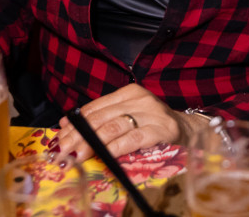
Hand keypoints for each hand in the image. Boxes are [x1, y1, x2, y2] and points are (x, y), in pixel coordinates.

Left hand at [54, 84, 200, 164]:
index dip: (74, 124)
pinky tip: (105, 154)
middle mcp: (139, 99)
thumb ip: (100, 118)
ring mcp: (151, 113)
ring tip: (78, 155)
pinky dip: (116, 147)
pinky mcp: (161, 129)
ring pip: (113, 126)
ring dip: (92, 142)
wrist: (189, 131)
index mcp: (128, 92)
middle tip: (64, 150)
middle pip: (99, 118)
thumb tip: (64, 123)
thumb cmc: (154, 126)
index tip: (60, 138)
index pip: (93, 108)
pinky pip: (133, 138)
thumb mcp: (128, 117)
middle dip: (78, 136)